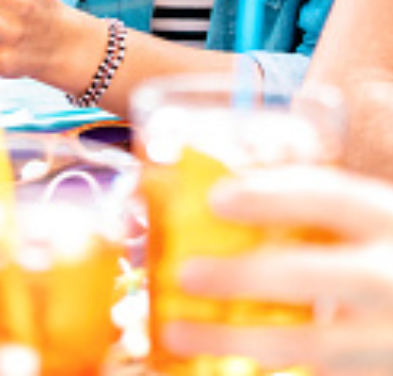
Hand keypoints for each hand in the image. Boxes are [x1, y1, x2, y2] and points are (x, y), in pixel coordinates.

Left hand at [164, 166, 392, 372]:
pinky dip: (260, 368)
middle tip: (186, 274)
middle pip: (316, 275)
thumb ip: (299, 205)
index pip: (329, 198)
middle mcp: (392, 276)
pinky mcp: (381, 374)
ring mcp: (390, 337)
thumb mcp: (357, 221)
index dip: (271, 196)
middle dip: (246, 276)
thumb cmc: (373, 253)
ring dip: (237, 339)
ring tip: (176, 332)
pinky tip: (211, 362)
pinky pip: (320, 375)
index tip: (215, 198)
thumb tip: (211, 191)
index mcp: (384, 219)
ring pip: (314, 344)